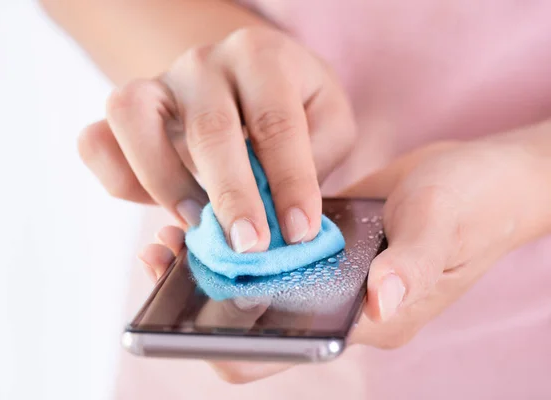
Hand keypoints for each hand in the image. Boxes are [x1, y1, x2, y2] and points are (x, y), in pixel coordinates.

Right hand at [78, 26, 354, 251]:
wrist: (248, 77)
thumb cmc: (292, 105)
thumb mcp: (325, 121)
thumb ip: (315, 160)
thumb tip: (286, 222)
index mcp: (260, 57)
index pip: (276, 123)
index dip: (290, 182)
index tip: (299, 232)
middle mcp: (202, 63)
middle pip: (209, 129)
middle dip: (231, 196)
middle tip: (249, 246)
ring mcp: (156, 83)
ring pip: (131, 117)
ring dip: (163, 182)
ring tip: (195, 224)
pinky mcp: (126, 113)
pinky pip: (96, 142)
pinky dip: (119, 180)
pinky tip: (158, 205)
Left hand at [139, 134, 549, 382]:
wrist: (481, 178)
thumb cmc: (473, 205)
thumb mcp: (443, 226)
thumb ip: (412, 265)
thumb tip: (379, 299)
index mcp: (369, 318)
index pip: (289, 351)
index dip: (233, 341)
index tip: (186, 310)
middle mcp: (341, 303)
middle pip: (260, 319)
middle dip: (207, 297)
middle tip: (168, 256)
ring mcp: (330, 273)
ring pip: (260, 282)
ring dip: (217, 263)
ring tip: (178, 231)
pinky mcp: (325, 244)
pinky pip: (275, 250)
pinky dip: (243, 236)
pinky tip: (215, 209)